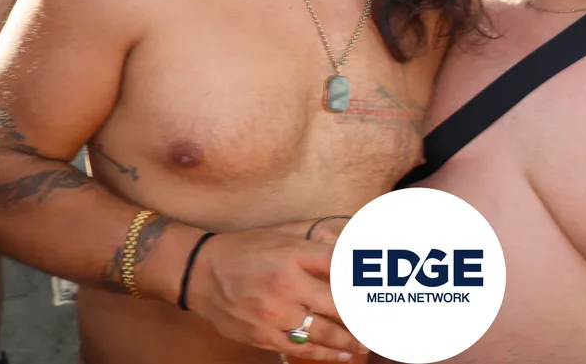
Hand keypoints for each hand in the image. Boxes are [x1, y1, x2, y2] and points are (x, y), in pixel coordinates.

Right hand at [186, 220, 366, 361]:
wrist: (200, 272)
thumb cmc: (246, 249)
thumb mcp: (282, 234)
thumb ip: (316, 241)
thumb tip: (351, 244)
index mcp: (294, 253)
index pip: (341, 264)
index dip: (365, 276)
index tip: (384, 284)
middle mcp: (287, 283)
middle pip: (339, 303)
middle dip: (365, 314)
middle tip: (385, 319)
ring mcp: (275, 312)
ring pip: (325, 331)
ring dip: (352, 339)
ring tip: (370, 342)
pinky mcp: (264, 334)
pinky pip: (302, 348)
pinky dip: (327, 353)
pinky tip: (344, 354)